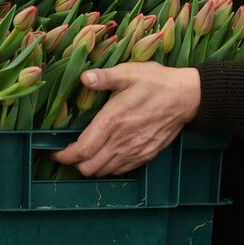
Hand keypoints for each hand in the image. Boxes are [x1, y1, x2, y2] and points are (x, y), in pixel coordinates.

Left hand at [53, 63, 201, 176]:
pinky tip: (110, 154)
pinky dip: (110, 167)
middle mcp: (122, 141)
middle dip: (76, 163)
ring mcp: (135, 151)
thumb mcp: (129, 72)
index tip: (56, 151)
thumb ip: (104, 77)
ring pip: (104, 172)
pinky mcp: (146, 155)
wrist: (187, 97)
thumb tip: (83, 78)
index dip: (64, 155)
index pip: (81, 150)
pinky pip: (122, 170)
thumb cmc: (157, 82)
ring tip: (89, 154)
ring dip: (93, 166)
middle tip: (72, 152)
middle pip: (89, 168)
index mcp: (113, 121)